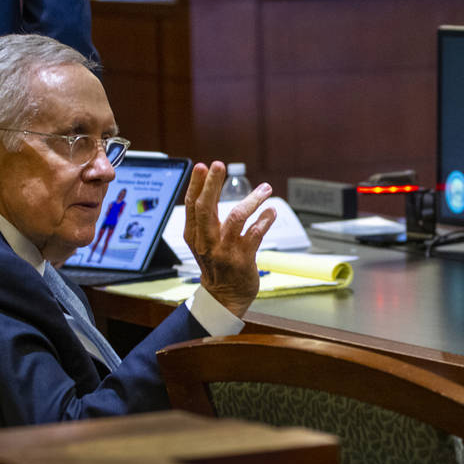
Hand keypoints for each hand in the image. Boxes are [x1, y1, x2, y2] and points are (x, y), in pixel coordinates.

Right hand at [184, 161, 275, 316]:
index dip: (197, 184)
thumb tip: (209, 186)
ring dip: (252, 200)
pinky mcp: (243, 259)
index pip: (192, 205)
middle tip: (220, 165)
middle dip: (213, 185)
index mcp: (195, 236)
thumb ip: (205, 218)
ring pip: (236, 218)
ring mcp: (225, 251)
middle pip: (207, 208)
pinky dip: (265, 220)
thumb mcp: (202, 242)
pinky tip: (271, 211)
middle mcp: (207, 242)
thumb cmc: (216, 265)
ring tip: (265, 189)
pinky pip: (256, 234)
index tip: (203, 166)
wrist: (224, 297)